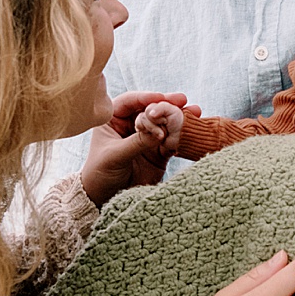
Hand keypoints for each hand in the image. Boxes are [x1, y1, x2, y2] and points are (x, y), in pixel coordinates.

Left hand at [82, 92, 196, 205]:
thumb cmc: (100, 173)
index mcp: (113, 120)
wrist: (106, 198)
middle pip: (150, 108)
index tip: (160, 98)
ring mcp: (145, 137)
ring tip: (194, 111)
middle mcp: (130, 125)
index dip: (145, 97)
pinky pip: (171, 139)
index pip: (130, 102)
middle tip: (182, 100)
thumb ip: (136, 142)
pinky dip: (181, 135)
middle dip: (166, 104)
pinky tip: (192, 130)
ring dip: (178, 116)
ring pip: (163, 122)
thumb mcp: (115, 156)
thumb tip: (159, 131)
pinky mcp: (158, 151)